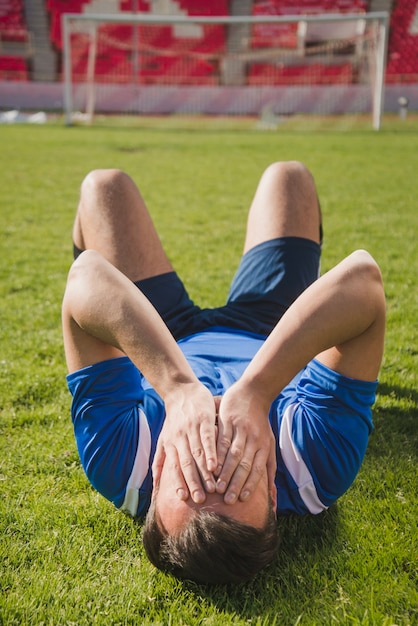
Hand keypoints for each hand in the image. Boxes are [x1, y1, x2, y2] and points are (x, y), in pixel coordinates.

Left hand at [152, 382, 216, 503]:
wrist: (182, 391)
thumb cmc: (173, 419)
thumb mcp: (163, 439)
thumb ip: (160, 461)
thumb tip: (155, 485)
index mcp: (170, 444)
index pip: (174, 466)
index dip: (178, 482)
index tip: (184, 498)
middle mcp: (179, 438)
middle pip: (186, 463)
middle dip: (193, 482)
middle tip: (201, 499)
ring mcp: (192, 429)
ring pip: (198, 454)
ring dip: (204, 472)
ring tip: (213, 488)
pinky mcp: (204, 420)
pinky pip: (208, 438)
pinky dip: (211, 453)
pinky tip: (215, 465)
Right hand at [215, 380, 275, 504]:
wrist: (253, 393)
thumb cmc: (261, 423)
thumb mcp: (270, 443)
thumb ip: (269, 467)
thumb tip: (272, 493)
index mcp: (264, 445)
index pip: (257, 469)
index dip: (250, 484)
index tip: (242, 499)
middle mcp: (254, 439)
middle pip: (244, 464)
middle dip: (235, 483)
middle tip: (227, 500)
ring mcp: (241, 429)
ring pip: (232, 454)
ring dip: (224, 471)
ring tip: (217, 486)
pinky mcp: (228, 421)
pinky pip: (221, 440)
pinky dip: (216, 454)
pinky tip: (210, 465)